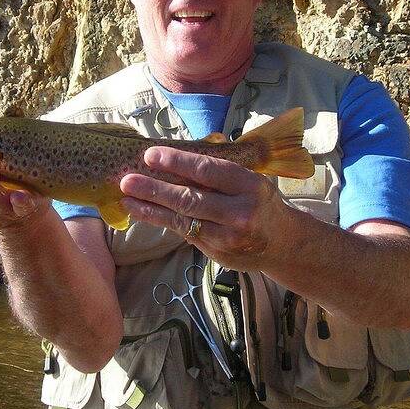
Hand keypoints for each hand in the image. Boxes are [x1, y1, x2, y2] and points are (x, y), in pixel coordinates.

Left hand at [119, 146, 290, 270]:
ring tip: (126, 198)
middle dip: (155, 188)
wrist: (283, 243)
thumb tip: (173, 158)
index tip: (151, 155)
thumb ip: (219, 173)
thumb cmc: (259, 202)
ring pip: (183, 220)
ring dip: (151, 208)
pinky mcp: (217, 253)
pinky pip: (184, 234)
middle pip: (191, 198)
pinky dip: (161, 221)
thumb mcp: (250, 181)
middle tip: (127, 180)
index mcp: (251, 186)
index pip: (209, 170)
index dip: (177, 162)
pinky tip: (143, 212)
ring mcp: (228, 237)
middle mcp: (240, 213)